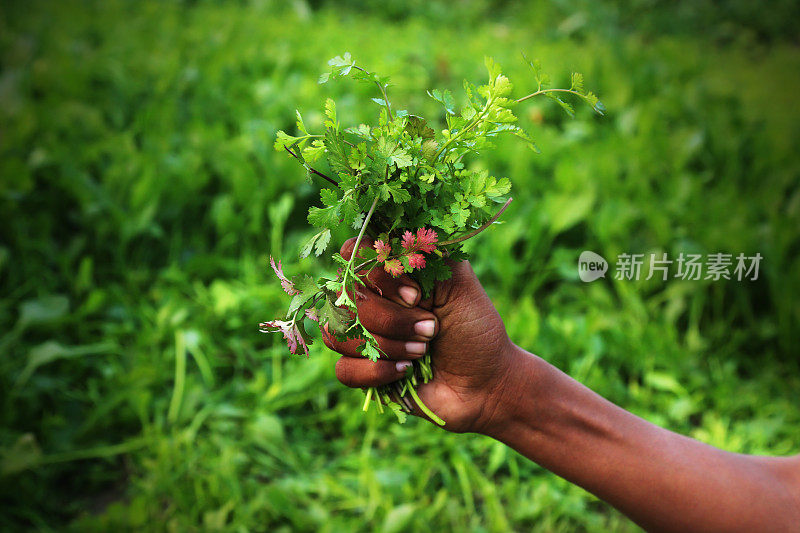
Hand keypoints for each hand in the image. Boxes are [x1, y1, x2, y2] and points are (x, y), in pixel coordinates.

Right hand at [323, 238, 520, 432]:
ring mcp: (360, 335)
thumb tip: (387, 239)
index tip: (417, 295)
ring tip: (422, 351)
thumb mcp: (457, 281)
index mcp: (389, 271)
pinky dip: (376, 372)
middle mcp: (369, 299)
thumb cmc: (474, 328)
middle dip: (393, 318)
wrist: (486, 383)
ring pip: (338, 333)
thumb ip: (423, 253)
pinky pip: (343, 369)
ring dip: (387, 345)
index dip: (378, 276)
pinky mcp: (359, 371)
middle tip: (432, 329)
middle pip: (346, 298)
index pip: (353, 255)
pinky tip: (405, 372)